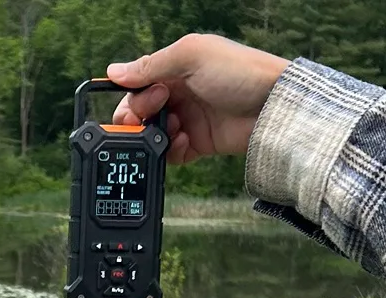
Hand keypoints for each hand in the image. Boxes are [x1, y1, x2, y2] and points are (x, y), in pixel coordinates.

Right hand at [108, 35, 289, 163]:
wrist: (272, 106)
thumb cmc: (239, 72)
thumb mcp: (191, 57)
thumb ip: (151, 65)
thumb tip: (113, 71)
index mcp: (175, 68)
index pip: (138, 85)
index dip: (133, 97)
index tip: (142, 103)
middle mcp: (179, 93)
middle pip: (141, 111)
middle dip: (139, 119)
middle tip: (147, 122)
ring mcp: (189, 119)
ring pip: (154, 134)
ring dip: (155, 135)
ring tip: (174, 130)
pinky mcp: (198, 143)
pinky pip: (172, 153)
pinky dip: (171, 152)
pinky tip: (182, 142)